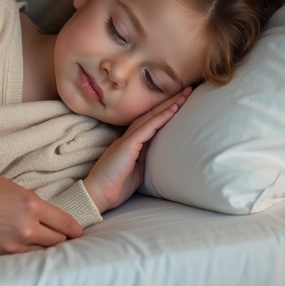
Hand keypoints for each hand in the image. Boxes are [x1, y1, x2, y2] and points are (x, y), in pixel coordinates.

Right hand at [0, 166, 82, 255]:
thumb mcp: (7, 185)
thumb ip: (26, 199)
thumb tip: (36, 210)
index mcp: (31, 204)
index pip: (65, 222)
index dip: (75, 229)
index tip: (77, 232)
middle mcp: (26, 226)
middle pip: (58, 242)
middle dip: (62, 241)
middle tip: (63, 241)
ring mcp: (13, 244)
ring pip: (41, 254)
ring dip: (44, 251)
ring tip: (44, 249)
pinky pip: (21, 261)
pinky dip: (25, 258)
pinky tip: (24, 254)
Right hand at [84, 86, 190, 212]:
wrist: (98, 193)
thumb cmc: (115, 185)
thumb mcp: (136, 170)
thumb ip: (145, 159)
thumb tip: (158, 154)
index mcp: (131, 143)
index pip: (150, 123)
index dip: (165, 112)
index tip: (180, 103)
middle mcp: (129, 137)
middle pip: (152, 115)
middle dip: (169, 103)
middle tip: (186, 91)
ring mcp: (127, 140)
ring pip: (150, 117)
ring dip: (168, 106)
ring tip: (183, 95)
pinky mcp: (127, 145)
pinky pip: (147, 128)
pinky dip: (160, 118)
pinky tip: (172, 110)